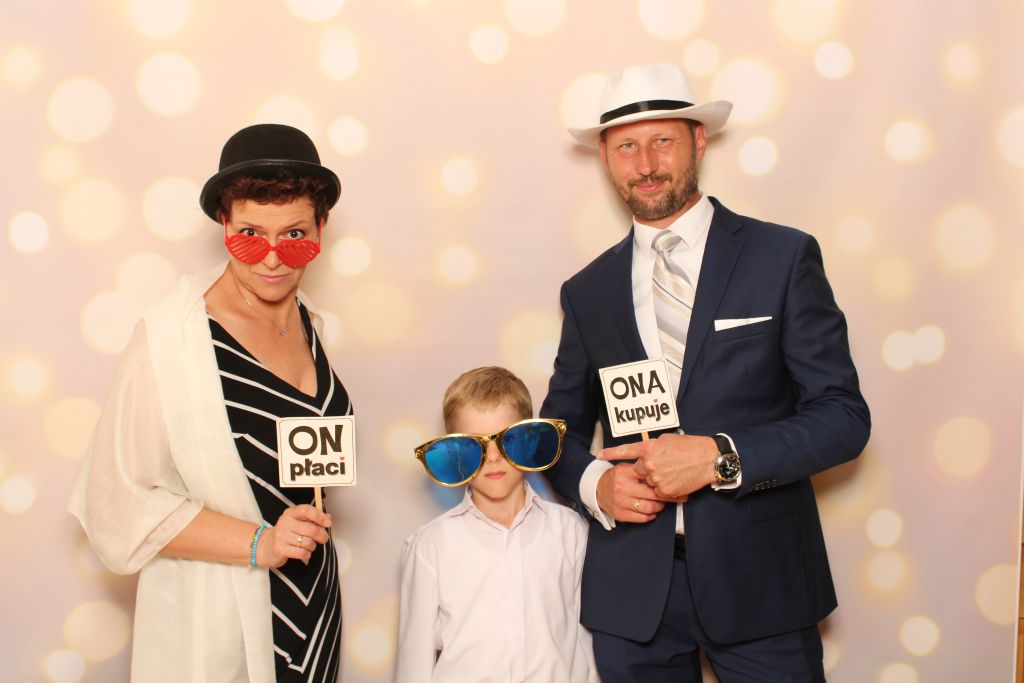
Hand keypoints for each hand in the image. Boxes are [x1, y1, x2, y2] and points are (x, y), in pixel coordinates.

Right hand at [257, 504, 332, 567]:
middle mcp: (285, 522)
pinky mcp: (280, 549)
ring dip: (312, 546)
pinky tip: (304, 553)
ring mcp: (281, 536)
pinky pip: (302, 553)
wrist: (267, 545)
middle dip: (322, 535)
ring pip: (308, 542)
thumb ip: (313, 519)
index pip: (306, 510)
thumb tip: (328, 518)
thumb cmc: (287, 532)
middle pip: (311, 529)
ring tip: (309, 545)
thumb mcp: (298, 521)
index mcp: (291, 513)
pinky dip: (307, 554)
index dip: (320, 516)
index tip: (327, 523)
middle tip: (323, 538)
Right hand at [595, 462, 668, 522]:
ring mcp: (620, 502)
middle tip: (668, 495)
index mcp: (624, 472)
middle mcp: (621, 486)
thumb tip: (663, 476)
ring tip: (660, 504)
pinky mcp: (619, 514)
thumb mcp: (627, 468)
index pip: (649, 477)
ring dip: (659, 507)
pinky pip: (642, 518)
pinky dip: (651, 516)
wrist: (598, 489)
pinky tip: (652, 511)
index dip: (663, 481)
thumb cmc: (616, 478)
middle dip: (664, 496)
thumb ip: (642, 470)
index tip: (671, 484)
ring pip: (648, 507)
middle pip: (652, 494)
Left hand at [597, 434, 716, 500]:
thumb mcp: (667, 440)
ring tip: (673, 472)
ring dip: (657, 479)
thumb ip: (652, 447)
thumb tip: (646, 453)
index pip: (625, 450)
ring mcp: (656, 478)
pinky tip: (676, 480)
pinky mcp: (664, 490)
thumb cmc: (689, 447)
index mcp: (649, 448)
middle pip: (638, 470)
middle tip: (663, 464)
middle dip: (647, 469)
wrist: (707, 459)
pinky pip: (658, 492)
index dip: (611, 453)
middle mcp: (649, 463)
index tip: (598, 455)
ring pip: (648, 482)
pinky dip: (665, 489)